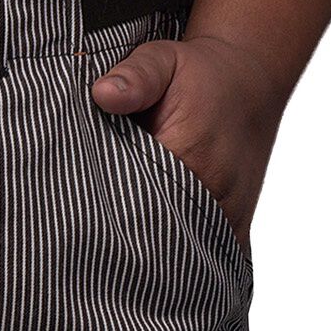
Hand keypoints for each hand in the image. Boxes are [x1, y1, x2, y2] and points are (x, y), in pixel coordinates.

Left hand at [90, 33, 287, 251]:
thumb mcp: (163, 61)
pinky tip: (154, 270)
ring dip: (150, 261)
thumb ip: (135, 77)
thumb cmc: (197, 73)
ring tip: (118, 263)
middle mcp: (213, 195)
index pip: (132, 205)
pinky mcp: (237, 228)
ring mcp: (229, 217)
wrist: (250, 79)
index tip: (81, 222)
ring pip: (180, 258)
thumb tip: (102, 94)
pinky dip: (180, 267)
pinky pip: (206, 261)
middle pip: (155, 241)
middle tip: (90, 252)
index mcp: (189, 156)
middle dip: (123, 246)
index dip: (105, 217)